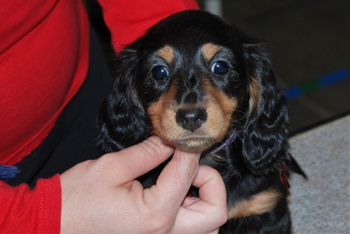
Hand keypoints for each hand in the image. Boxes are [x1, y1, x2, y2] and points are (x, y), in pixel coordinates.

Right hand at [60, 136, 226, 233]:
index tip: (181, 137)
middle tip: (188, 166)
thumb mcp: (112, 167)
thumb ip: (148, 152)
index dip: (187, 149)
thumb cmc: (77, 199)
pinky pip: (192, 231)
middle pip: (215, 212)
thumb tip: (170, 140)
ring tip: (182, 183)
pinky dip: (193, 212)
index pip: (187, 173)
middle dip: (209, 182)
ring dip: (204, 201)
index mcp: (155, 215)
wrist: (55, 225)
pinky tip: (174, 196)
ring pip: (208, 227)